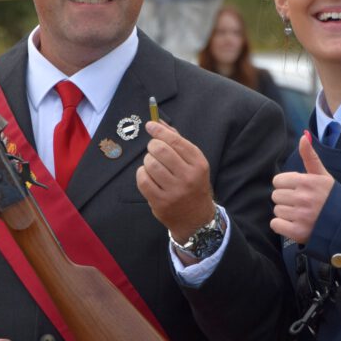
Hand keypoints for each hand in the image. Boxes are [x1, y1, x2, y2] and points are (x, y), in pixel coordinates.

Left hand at [136, 121, 215, 243]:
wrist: (196, 219)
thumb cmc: (192, 184)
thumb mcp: (193, 163)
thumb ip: (177, 141)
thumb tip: (158, 122)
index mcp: (199, 164)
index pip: (176, 141)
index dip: (159, 130)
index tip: (150, 125)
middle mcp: (188, 177)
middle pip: (161, 150)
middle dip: (153, 146)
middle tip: (154, 150)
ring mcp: (174, 191)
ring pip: (150, 164)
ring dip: (147, 161)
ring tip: (153, 165)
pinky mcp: (161, 202)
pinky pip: (143, 180)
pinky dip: (142, 174)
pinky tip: (148, 176)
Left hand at [270, 132, 334, 244]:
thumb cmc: (332, 198)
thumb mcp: (323, 175)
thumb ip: (310, 156)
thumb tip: (303, 136)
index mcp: (307, 182)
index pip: (278, 181)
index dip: (286, 186)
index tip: (297, 191)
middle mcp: (303, 198)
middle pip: (276, 196)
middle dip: (286, 199)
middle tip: (300, 204)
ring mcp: (301, 216)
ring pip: (277, 210)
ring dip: (285, 213)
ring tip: (300, 214)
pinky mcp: (298, 232)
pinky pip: (275, 224)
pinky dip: (282, 226)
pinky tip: (295, 224)